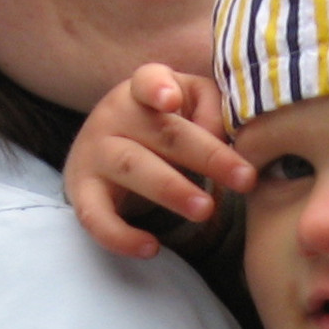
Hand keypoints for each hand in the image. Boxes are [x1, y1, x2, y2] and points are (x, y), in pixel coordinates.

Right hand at [62, 65, 255, 258]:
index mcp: (140, 91)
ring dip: (172, 190)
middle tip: (245, 179)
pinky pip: (96, 217)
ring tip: (206, 210)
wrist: (102, 156)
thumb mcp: (188, 105)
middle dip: (207, 156)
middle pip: (161, 133)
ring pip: (133, 169)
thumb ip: (212, 109)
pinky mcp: (82, 192)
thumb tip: (223, 135)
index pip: (147, 80)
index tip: (173, 100)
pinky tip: (150, 248)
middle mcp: (113, 117)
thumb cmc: (160, 128)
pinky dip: (120, 236)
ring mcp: (94, 155)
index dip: (158, 87)